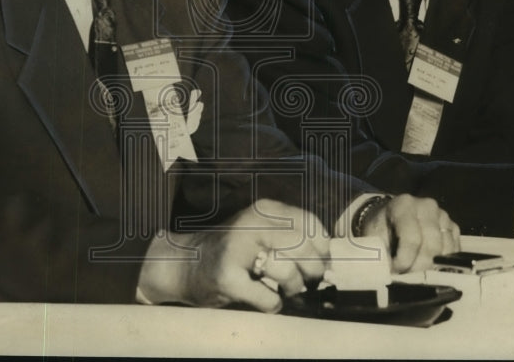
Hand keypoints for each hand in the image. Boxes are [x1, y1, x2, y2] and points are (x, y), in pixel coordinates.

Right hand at [137, 199, 329, 311]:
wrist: (184, 264)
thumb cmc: (232, 250)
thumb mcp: (261, 230)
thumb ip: (291, 236)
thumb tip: (330, 262)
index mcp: (264, 209)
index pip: (311, 224)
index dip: (323, 248)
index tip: (322, 261)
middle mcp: (251, 223)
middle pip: (304, 248)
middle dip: (313, 271)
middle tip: (308, 282)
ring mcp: (237, 249)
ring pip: (288, 272)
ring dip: (292, 289)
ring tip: (284, 290)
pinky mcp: (226, 277)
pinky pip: (268, 299)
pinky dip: (272, 304)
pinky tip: (264, 299)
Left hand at [359, 194, 459, 272]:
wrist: (390, 217)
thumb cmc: (382, 228)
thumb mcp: (374, 237)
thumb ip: (380, 253)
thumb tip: (388, 275)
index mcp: (404, 205)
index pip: (412, 238)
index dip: (405, 260)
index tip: (396, 271)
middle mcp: (427, 207)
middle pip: (432, 246)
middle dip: (419, 267)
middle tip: (406, 276)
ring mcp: (443, 216)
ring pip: (446, 251)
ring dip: (432, 267)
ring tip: (416, 271)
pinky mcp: (453, 227)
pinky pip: (455, 251)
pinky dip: (443, 263)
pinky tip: (428, 266)